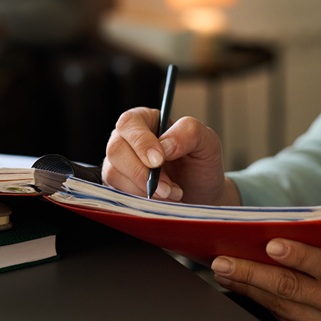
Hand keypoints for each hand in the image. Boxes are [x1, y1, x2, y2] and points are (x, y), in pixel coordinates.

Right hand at [102, 107, 237, 203]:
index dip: (141, 142)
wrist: (201, 195)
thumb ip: (189, 133)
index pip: (129, 123)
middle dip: (142, 172)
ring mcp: (119, 163)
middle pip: (116, 149)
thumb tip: (164, 146)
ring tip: (170, 193)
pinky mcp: (118, 185)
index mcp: (145, 120)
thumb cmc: (201, 164)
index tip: (158, 160)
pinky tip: (160, 200)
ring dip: (143, 189)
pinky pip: (118, 192)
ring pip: (113, 173)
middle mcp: (126, 139)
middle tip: (167, 187)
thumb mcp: (207, 142)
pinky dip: (139, 200)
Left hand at [212, 239, 320, 320]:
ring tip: (223, 271)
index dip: (298, 255)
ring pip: (279, 304)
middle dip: (251, 272)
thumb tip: (276, 231)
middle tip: (223, 261)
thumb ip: (320, 246)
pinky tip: (242, 287)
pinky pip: (280, 318)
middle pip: (290, 288)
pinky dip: (259, 300)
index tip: (270, 244)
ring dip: (246, 286)